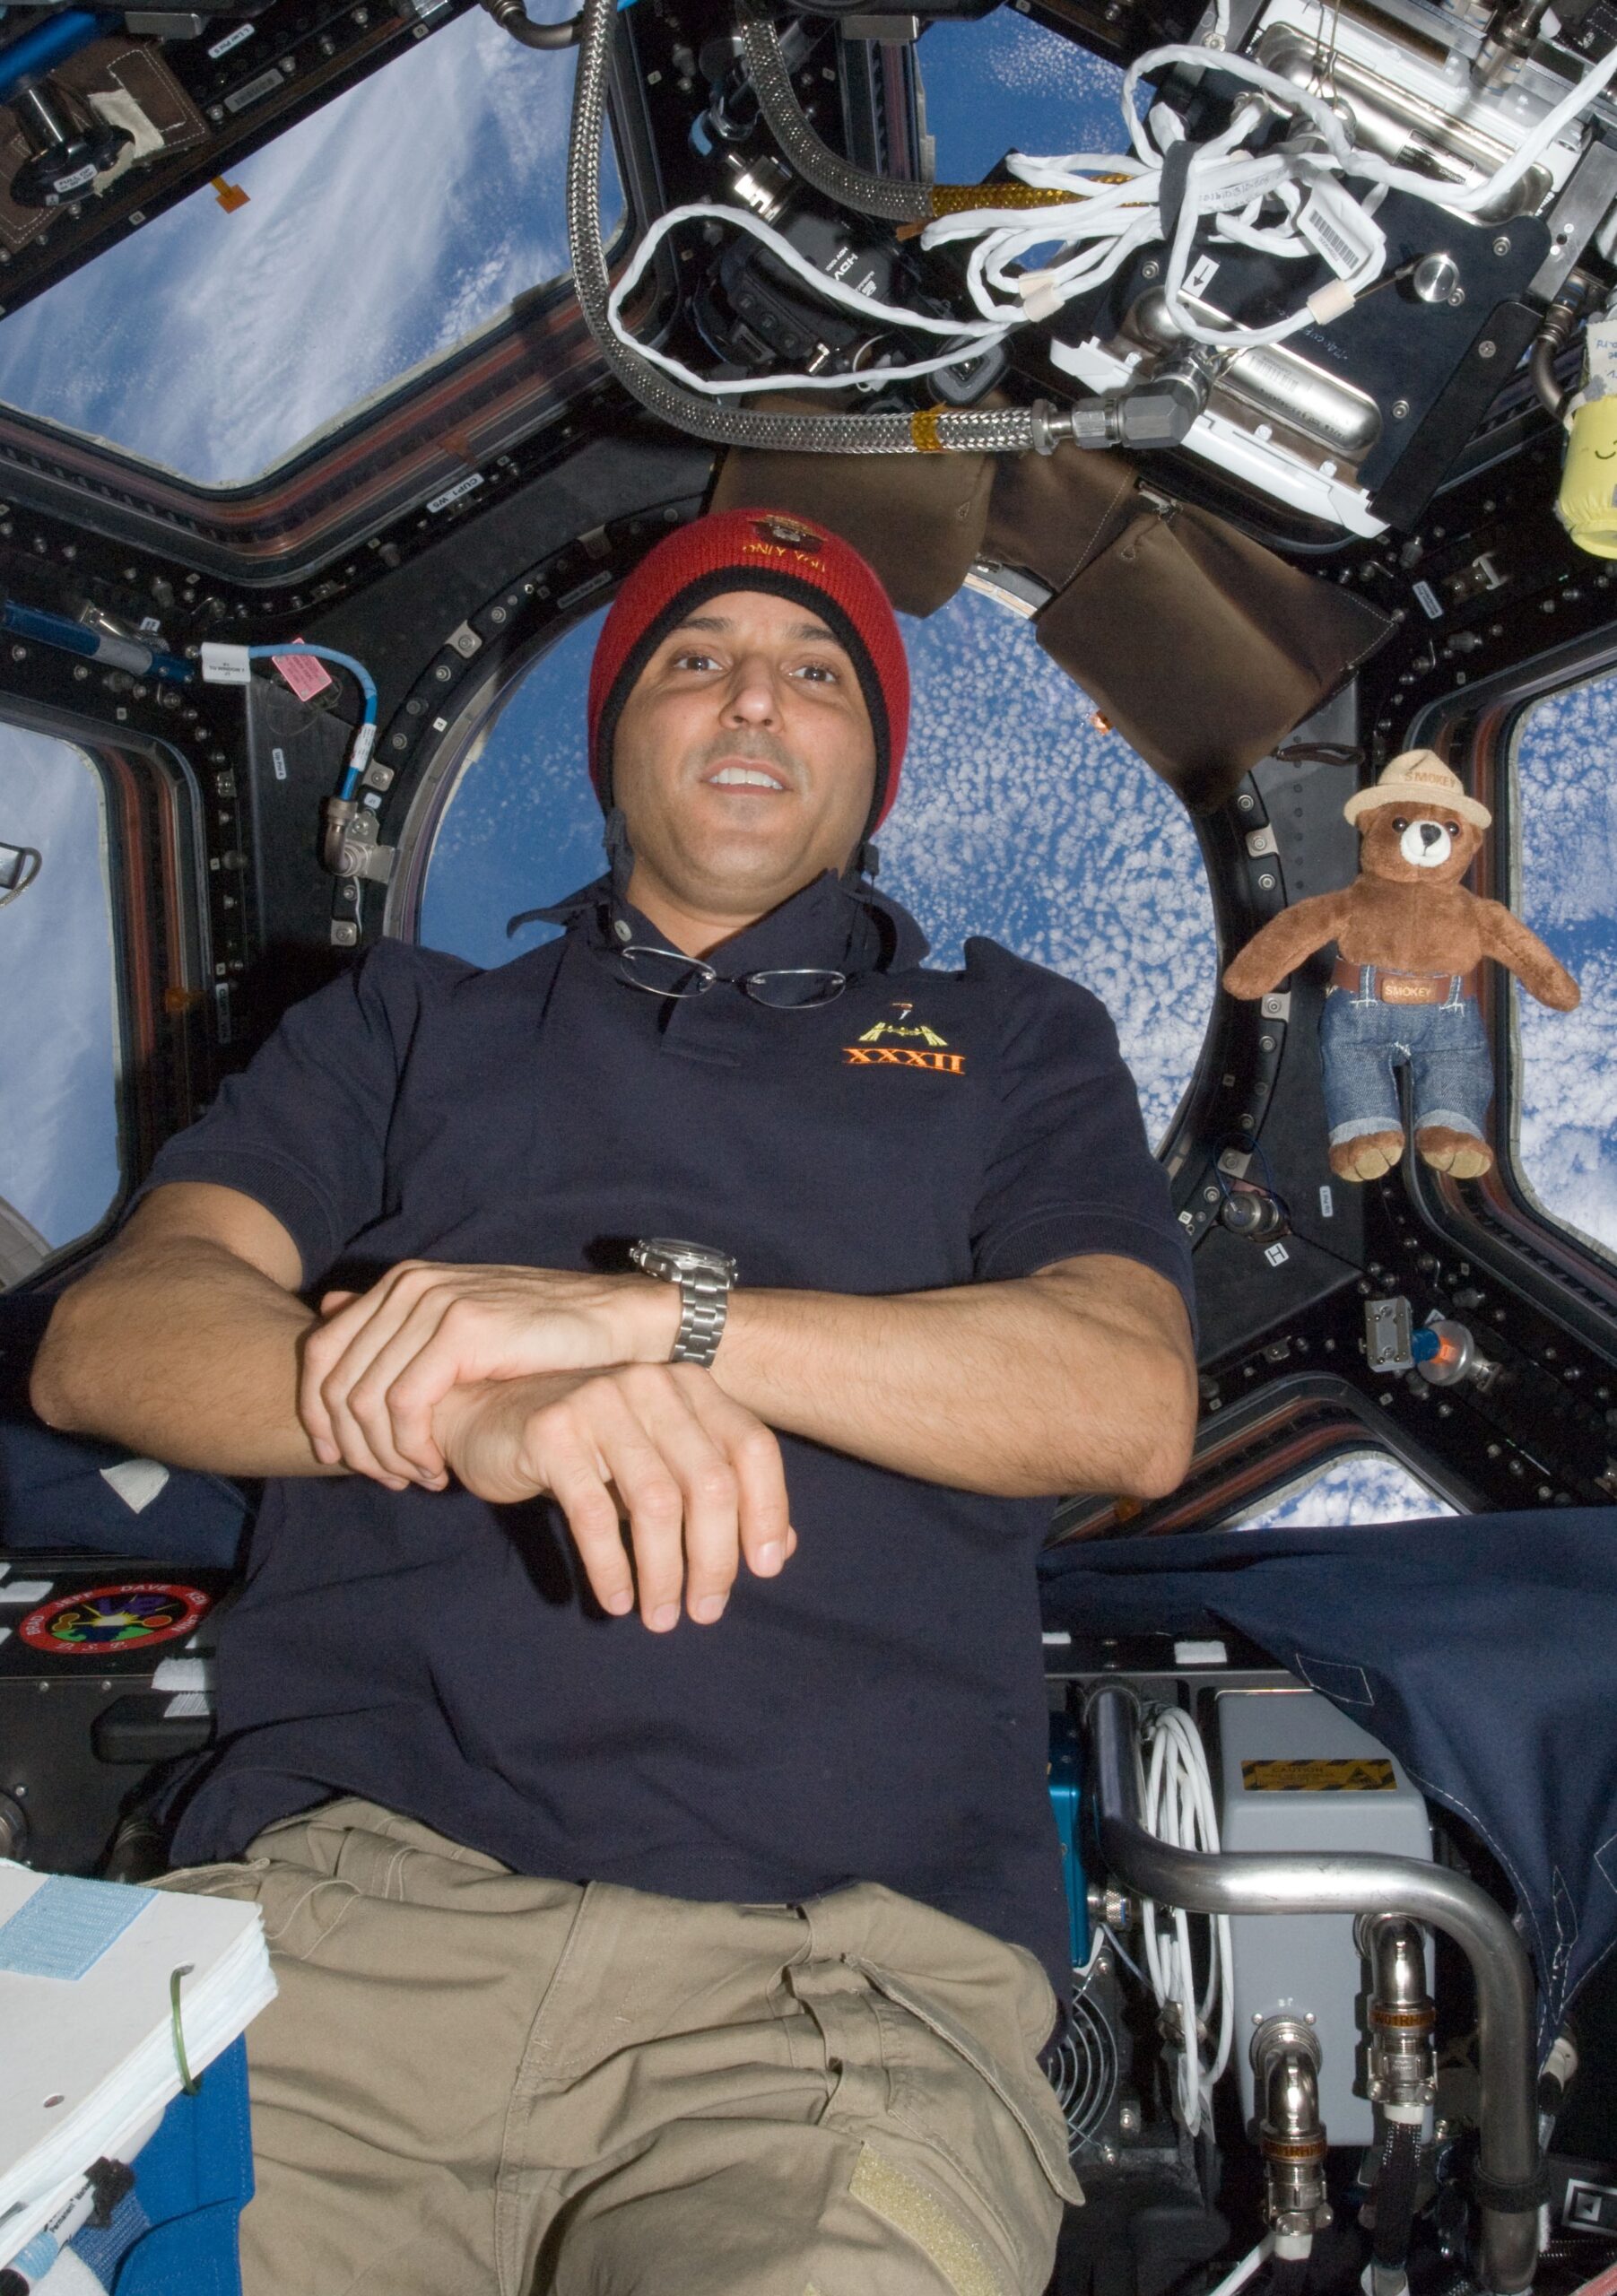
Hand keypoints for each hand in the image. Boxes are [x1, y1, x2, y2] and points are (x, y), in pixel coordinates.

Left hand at [298, 1262, 680, 1489]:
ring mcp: (435, 1303)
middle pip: (334, 1381)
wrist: (614, 1324)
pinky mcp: (464, 1329)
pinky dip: (411, 1447)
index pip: (321, 1352)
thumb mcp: (460, 1329)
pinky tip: (437, 1468)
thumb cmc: (542, 1338)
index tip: (338, 1461)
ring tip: (418, 1478)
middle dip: (352, 1445)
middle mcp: (410, 1286)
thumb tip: (327, 1307)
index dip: (317, 1415)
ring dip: (384, 1454)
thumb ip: (395, 1326)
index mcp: (402, 1283)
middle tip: (388, 1480)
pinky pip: (405, 1404)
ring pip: (366, 1399)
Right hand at [432, 1363, 794, 1628]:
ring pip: (657, 1503)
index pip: (753, 1447)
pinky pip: (594, 1514)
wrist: (485, 1414)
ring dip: (665, 1573)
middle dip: (716, 1559)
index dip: (767, 1511)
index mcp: (688, 1386)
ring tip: (662, 1617)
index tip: (765, 1569)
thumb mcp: (656, 1461)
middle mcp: (651, 1384)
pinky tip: (617, 1600)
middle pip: (711, 1483)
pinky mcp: (552, 1430)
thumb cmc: (583, 1446)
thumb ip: (715, 1493)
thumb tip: (780, 1547)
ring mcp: (601, 1401)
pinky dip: (611, 1567)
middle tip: (706, 1611)